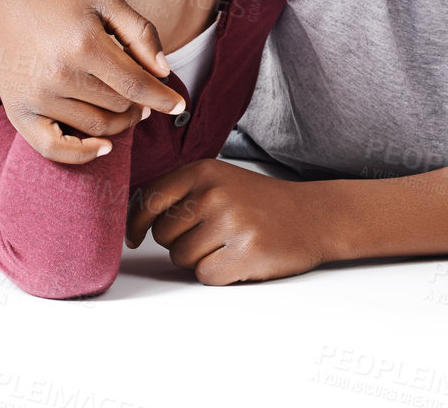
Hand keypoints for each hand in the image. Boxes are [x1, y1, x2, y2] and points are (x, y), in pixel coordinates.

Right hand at [0, 0, 184, 162]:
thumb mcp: (108, 2)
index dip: (163, 98)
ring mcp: (36, 97)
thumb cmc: (64, 1)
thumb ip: (142, 33)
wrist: (6, 1)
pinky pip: (54, 149)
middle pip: (118, 106)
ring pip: (96, 127)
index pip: (135, 85)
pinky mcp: (17, 112)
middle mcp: (58, 75)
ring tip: (126, 106)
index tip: (179, 104)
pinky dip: (82, 154)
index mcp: (84, 45)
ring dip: (120, 122)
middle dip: (140, 103)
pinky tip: (104, 147)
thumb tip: (164, 72)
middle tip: (143, 94)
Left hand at [127, 160, 328, 284]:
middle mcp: (215, 193)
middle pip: (164, 236)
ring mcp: (231, 223)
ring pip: (183, 259)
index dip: (137, 224)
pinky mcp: (246, 252)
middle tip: (214, 235)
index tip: (136, 237)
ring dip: (201, 260)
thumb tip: (131, 221)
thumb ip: (180, 193)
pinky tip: (241, 259)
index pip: (148, 200)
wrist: (316, 216)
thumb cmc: (262, 203)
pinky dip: (220, 274)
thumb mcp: (221, 181)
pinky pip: (206, 276)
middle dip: (181, 243)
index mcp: (204, 171)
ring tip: (230, 245)